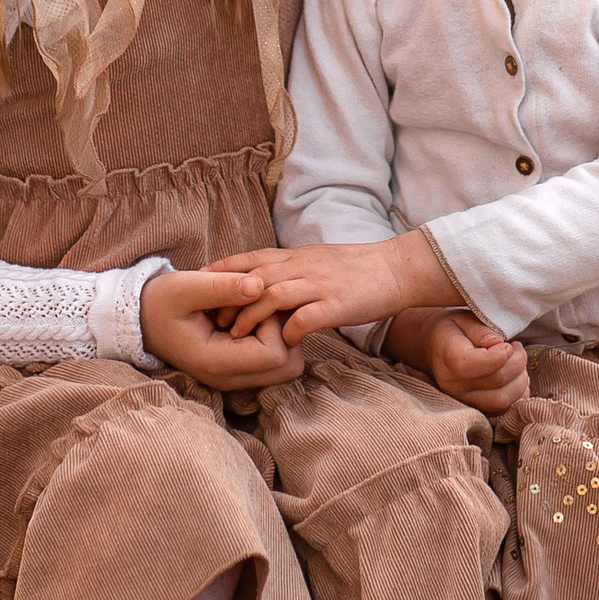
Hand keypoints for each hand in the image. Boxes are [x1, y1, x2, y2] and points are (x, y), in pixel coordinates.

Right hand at [138, 266, 300, 392]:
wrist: (141, 319)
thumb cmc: (160, 301)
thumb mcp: (185, 287)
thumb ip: (222, 287)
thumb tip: (260, 285)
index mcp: (215, 363)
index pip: (275, 354)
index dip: (271, 322)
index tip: (248, 302)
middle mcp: (228, 379)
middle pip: (289, 365)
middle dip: (282, 330)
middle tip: (256, 306)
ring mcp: (234, 379)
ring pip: (287, 364)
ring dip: (278, 333)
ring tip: (250, 311)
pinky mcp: (238, 371)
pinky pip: (274, 360)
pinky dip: (271, 337)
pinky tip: (248, 317)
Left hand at [210, 231, 452, 347]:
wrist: (397, 269)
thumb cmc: (359, 269)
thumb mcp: (320, 261)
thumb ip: (294, 269)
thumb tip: (270, 283)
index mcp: (299, 255)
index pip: (254, 257)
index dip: (225, 267)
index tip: (201, 278)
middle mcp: (304, 266)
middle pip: (256, 277)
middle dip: (229, 297)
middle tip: (210, 316)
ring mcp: (320, 285)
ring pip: (274, 295)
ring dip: (251, 316)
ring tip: (235, 335)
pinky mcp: (337, 305)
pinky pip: (305, 318)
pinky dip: (288, 331)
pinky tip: (281, 343)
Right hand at [385, 305, 529, 416]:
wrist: (434, 350)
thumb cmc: (453, 331)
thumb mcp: (463, 319)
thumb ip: (481, 330)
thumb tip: (499, 344)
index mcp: (448, 357)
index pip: (473, 365)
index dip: (499, 355)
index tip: (507, 344)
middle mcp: (453, 384)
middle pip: (495, 381)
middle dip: (517, 363)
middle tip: (517, 348)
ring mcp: (463, 401)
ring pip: (502, 401)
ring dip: (520, 381)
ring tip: (517, 362)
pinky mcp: (476, 410)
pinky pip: (504, 409)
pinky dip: (518, 394)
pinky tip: (516, 377)